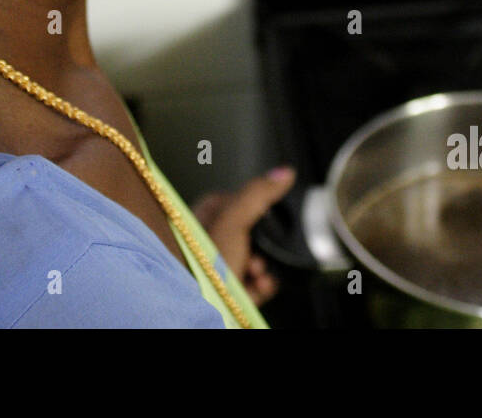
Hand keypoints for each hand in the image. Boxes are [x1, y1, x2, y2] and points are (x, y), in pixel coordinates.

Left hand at [191, 166, 296, 305]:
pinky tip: (260, 287)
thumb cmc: (204, 265)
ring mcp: (216, 268)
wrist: (197, 309)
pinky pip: (253, 283)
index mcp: (200, 217)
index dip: (253, 208)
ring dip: (264, 266)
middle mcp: (206, 242)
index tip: (264, 217)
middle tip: (259, 252)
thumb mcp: (233, 222)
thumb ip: (257, 195)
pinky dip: (262, 284)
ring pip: (253, 258)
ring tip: (257, 273)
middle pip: (248, 232)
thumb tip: (284, 172)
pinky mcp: (227, 292)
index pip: (234, 200)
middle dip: (263, 244)